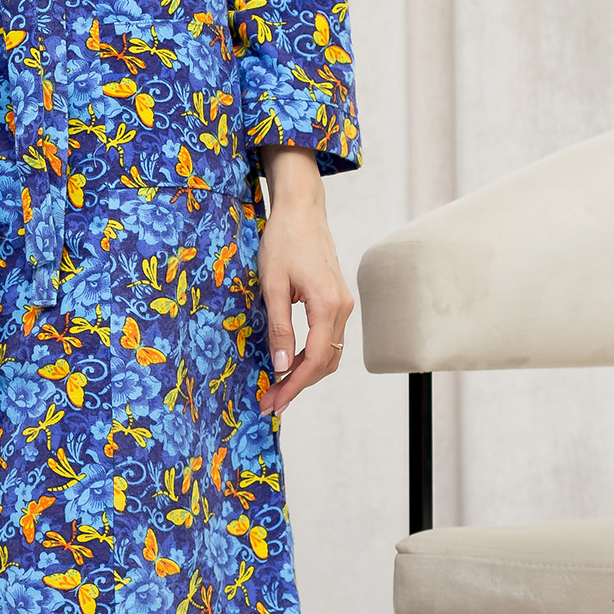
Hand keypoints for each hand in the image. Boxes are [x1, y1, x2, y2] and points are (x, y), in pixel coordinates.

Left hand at [256, 146, 353, 406]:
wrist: (302, 210)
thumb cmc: (284, 241)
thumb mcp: (273, 285)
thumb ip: (279, 327)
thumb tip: (280, 366)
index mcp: (328, 306)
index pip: (314, 360)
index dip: (293, 386)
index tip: (273, 402)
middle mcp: (343, 308)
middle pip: (325, 363)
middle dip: (297, 386)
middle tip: (269, 402)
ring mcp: (344, 305)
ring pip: (329, 353)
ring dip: (304, 373)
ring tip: (276, 387)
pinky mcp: (337, 300)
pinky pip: (328, 338)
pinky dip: (310, 356)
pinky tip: (288, 362)